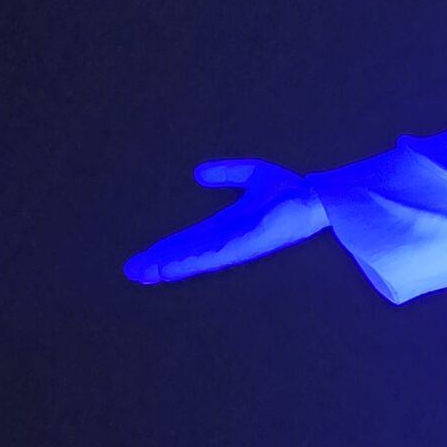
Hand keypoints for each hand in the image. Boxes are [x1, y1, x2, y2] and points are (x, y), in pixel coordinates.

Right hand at [123, 159, 327, 283]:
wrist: (316, 197)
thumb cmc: (291, 190)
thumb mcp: (253, 174)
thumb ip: (228, 173)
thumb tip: (197, 173)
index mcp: (227, 225)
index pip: (190, 238)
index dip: (166, 247)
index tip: (144, 257)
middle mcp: (228, 239)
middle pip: (187, 251)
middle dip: (158, 261)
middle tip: (131, 272)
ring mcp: (236, 244)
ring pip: (194, 257)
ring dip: (168, 265)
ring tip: (143, 273)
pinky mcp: (246, 244)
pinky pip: (213, 254)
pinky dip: (189, 261)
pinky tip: (170, 268)